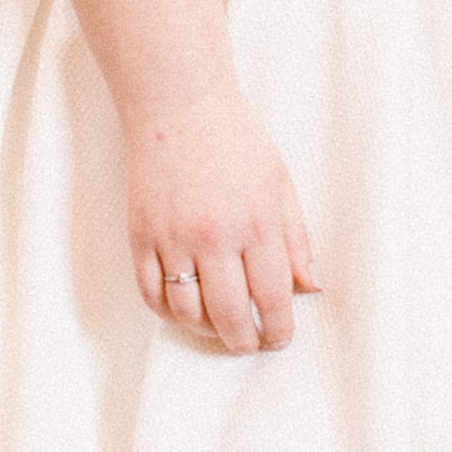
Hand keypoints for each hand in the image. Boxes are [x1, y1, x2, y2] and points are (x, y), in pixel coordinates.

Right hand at [125, 88, 320, 353]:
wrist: (178, 107)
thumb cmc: (235, 142)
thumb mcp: (280, 185)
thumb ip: (296, 240)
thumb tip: (311, 287)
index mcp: (256, 224)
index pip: (272, 297)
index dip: (278, 328)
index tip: (279, 339)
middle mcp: (215, 237)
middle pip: (230, 314)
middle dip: (244, 340)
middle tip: (251, 343)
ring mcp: (173, 239)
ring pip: (187, 312)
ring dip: (207, 331)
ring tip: (221, 329)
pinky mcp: (141, 237)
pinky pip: (151, 294)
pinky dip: (169, 312)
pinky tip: (185, 311)